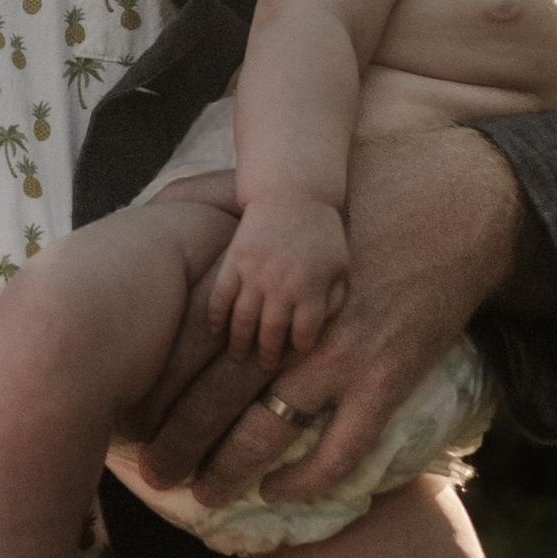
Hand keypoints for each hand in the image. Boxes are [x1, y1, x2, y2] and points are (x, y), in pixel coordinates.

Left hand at [122, 122, 524, 508]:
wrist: (452, 201)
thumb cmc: (364, 194)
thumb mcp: (287, 207)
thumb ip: (234, 226)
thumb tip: (171, 216)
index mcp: (261, 276)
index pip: (188, 344)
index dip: (155, 385)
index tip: (131, 414)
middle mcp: (289, 321)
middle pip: (214, 394)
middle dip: (177, 440)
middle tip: (152, 473)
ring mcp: (336, 355)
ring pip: (265, 430)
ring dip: (227, 469)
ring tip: (202, 495)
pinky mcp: (384, 378)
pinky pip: (338, 450)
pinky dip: (305, 480)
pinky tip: (277, 491)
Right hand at [209, 197, 350, 364]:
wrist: (293, 193)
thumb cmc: (322, 230)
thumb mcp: (340, 265)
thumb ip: (335, 298)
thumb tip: (322, 326)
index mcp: (311, 290)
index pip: (303, 335)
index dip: (298, 349)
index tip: (293, 352)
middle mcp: (281, 288)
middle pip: (270, 333)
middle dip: (266, 354)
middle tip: (262, 364)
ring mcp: (254, 275)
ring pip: (242, 320)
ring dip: (238, 342)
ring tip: (238, 356)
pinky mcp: (234, 262)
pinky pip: (220, 297)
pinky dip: (215, 317)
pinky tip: (216, 330)